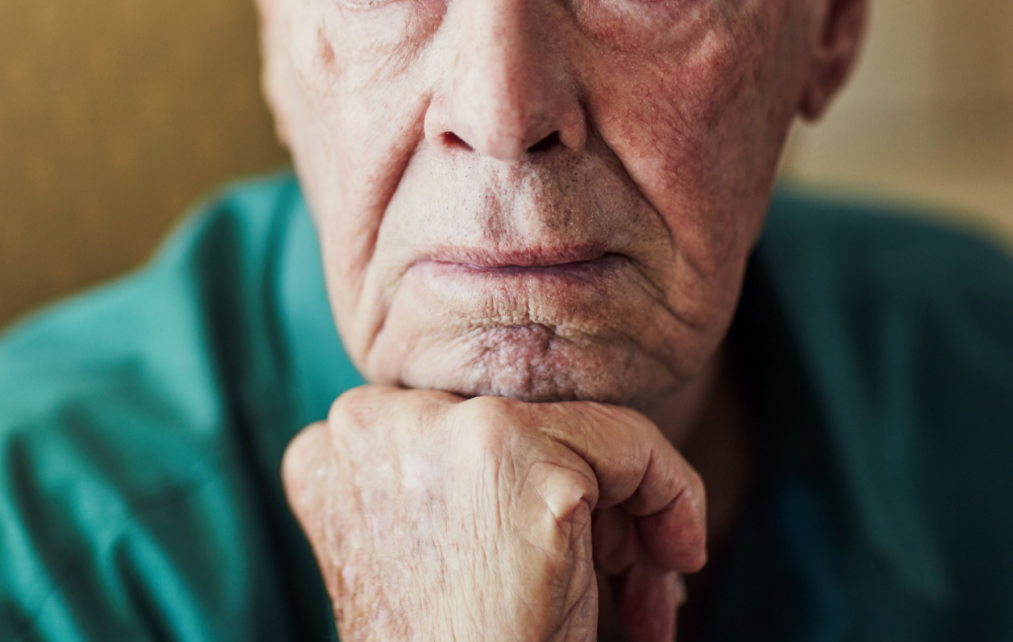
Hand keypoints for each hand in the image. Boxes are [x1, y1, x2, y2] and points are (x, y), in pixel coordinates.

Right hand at [282, 386, 706, 641]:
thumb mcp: (424, 549)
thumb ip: (443, 477)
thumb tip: (559, 459)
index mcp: (336, 448)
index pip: (454, 428)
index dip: (516, 499)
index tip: (557, 562)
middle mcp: (370, 419)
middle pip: (513, 424)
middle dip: (578, 504)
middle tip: (618, 584)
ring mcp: (443, 428)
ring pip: (574, 430)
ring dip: (625, 516)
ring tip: (644, 593)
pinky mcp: (516, 453)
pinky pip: (632, 447)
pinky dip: (675, 498)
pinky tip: (676, 560)